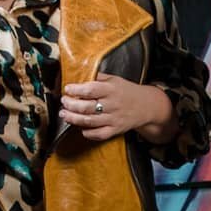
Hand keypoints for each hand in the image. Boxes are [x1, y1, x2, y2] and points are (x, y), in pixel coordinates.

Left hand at [59, 73, 174, 141]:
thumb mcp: (114, 79)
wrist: (146, 106)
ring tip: (64, 114)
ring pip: (89, 121)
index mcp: (112, 89)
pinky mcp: (115, 130)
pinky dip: (87, 132)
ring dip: (73, 118)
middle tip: (63, 102)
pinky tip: (80, 127)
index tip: (67, 89)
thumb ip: (97, 77)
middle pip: (86, 107)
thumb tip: (78, 76)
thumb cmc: (126, 91)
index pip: (90, 90)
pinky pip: (98, 134)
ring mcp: (114, 119)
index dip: (75, 90)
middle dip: (70, 105)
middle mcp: (112, 105)